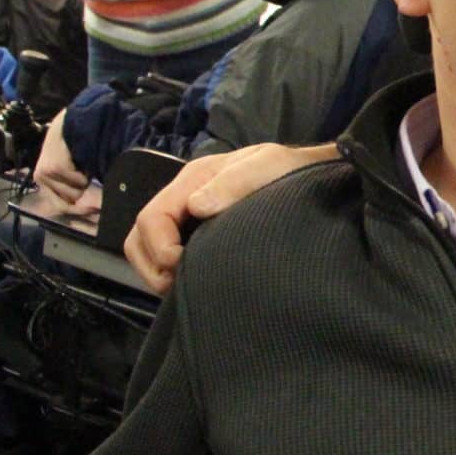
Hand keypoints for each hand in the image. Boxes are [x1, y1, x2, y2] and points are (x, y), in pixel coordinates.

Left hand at [32, 110, 90, 204]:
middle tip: (88, 181)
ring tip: (80, 167)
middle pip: (69, 201)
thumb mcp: (68, 172)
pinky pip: (79, 182)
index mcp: (42, 182)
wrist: (67, 126)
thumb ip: (70, 188)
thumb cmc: (70, 149)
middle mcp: (41, 180)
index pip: (59, 206)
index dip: (76, 210)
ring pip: (75, 193)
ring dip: (83, 182)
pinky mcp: (54, 169)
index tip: (93, 210)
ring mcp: (46, 175)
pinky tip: (80, 161)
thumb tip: (83, 208)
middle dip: (81, 193)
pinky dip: (85, 174)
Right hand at [125, 142, 339, 292]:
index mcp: (194, 179)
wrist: (315, 177)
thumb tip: (195, 207)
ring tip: (182, 287)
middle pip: (140, 235)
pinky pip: (168, 258)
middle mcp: (186, 198)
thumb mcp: (269, 166)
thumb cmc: (293, 172)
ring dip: (157, 271)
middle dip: (152, 264)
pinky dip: (171, 274)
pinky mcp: (201, 236)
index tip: (181, 265)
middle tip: (177, 285)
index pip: (152, 216)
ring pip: (148, 249)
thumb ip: (234, 183)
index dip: (159, 246)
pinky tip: (193, 283)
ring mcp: (190, 218)